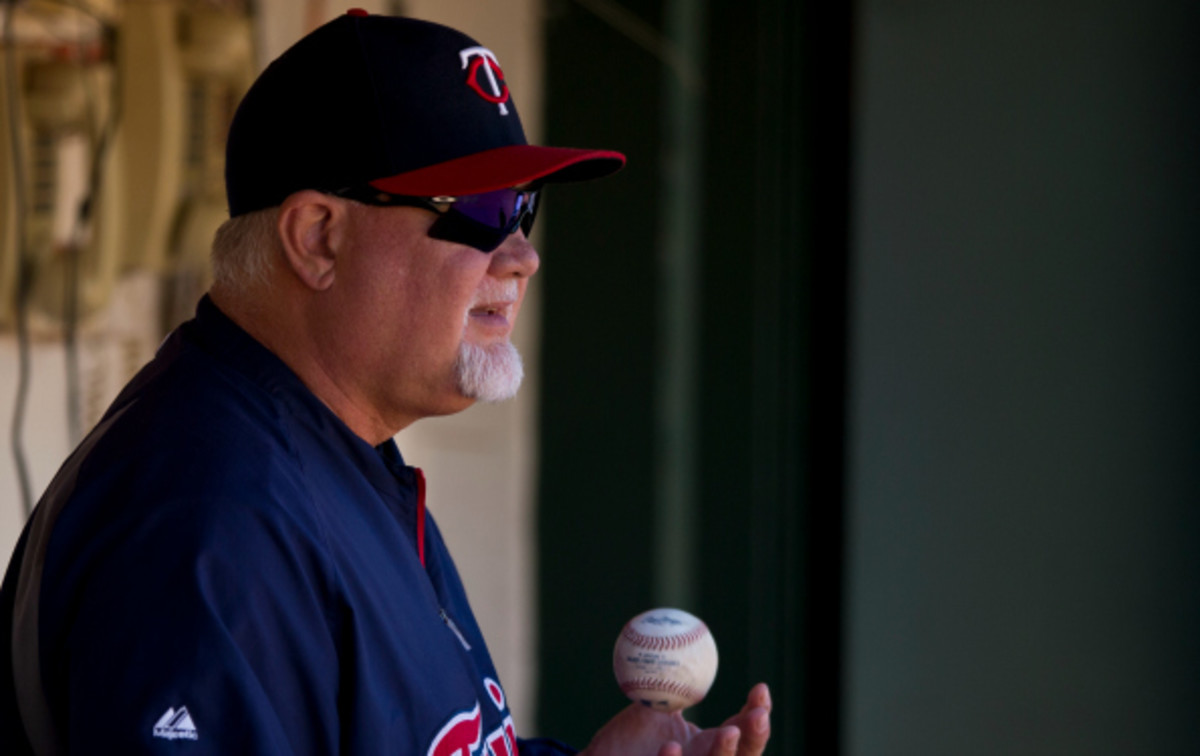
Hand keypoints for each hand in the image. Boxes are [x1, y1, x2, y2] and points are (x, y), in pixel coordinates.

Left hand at [579, 683, 770, 755]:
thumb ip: (673, 679)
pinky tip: (670, 746)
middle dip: (754, 738)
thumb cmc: (630, 735)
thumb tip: (690, 643)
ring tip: (729, 732)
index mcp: (707, 746)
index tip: (760, 688)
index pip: (742, 731)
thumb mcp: (655, 702)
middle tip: (757, 716)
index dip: (757, 713)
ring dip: (724, 752)